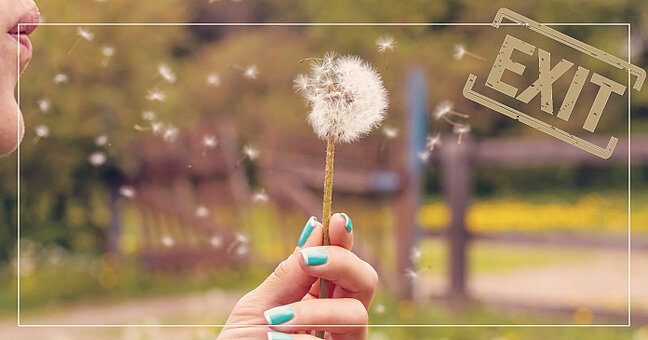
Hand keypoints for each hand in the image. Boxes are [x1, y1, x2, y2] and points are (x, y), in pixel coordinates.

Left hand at [218, 213, 378, 339]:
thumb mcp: (259, 306)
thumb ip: (289, 274)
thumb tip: (317, 226)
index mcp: (319, 299)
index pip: (342, 263)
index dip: (344, 240)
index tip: (338, 220)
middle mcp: (337, 321)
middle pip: (366, 281)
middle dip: (341, 263)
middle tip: (307, 259)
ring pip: (356, 315)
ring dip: (315, 312)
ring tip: (275, 320)